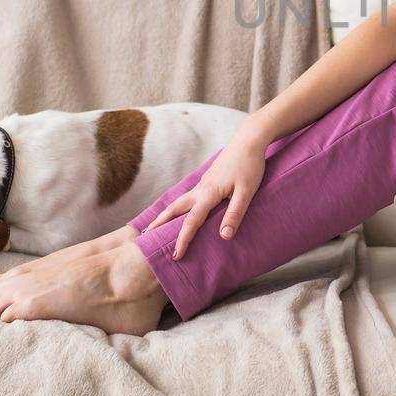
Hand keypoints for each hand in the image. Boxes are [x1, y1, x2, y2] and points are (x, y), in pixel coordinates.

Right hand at [143, 135, 268, 259]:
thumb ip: (235, 214)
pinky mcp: (208, 181)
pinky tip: (183, 212)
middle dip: (160, 223)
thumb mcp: (247, 192)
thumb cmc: (250, 165)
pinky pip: (189, 198)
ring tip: (157, 227)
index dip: (183, 239)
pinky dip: (179, 208)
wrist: (249, 140)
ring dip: (167, 215)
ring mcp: (203, 184)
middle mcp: (201, 189)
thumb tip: (224, 237)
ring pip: (180, 202)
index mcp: (208, 194)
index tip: (175, 255)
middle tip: (146, 237)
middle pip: (175, 209)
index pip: (192, 221)